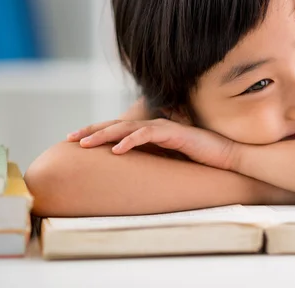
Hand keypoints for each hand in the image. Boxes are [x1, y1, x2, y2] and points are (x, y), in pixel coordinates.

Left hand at [66, 119, 240, 169]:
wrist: (225, 156)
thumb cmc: (200, 159)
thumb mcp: (168, 160)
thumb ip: (152, 158)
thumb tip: (130, 170)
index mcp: (150, 131)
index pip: (118, 129)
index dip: (96, 132)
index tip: (75, 140)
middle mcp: (153, 126)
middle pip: (116, 125)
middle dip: (91, 130)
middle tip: (69, 138)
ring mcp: (163, 127)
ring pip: (127, 127)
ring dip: (104, 135)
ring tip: (85, 143)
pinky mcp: (173, 133)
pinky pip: (147, 135)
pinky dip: (130, 141)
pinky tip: (117, 150)